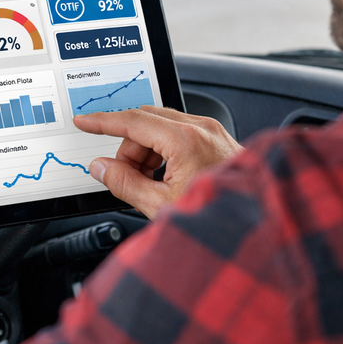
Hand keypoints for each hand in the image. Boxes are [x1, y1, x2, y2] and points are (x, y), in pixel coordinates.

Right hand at [73, 106, 241, 219]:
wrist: (258, 222)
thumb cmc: (219, 216)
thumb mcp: (161, 205)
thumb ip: (124, 183)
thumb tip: (102, 168)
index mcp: (186, 140)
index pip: (132, 121)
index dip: (102, 122)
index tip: (84, 122)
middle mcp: (201, 128)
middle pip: (145, 122)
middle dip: (127, 147)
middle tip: (122, 176)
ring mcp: (211, 131)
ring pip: (161, 127)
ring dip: (145, 151)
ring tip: (149, 184)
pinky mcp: (216, 139)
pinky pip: (178, 133)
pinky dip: (163, 151)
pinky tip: (166, 179)